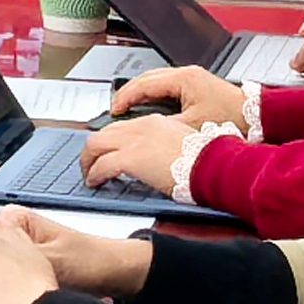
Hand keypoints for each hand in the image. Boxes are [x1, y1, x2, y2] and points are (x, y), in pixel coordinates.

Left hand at [81, 114, 203, 197]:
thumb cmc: (208, 159)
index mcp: (156, 122)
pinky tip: (95, 182)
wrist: (215, 164)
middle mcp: (141, 127)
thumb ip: (166, 145)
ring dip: (89, 160)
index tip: (108, 150)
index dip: (111, 140)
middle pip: (104, 133)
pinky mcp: (131, 158)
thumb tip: (159, 159)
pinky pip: (102, 165)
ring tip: (89, 173)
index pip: (123, 127)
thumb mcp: (184, 144)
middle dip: (93, 149)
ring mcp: (134, 141)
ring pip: (96, 145)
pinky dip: (94, 174)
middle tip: (91, 161)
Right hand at [108, 64, 243, 126]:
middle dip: (129, 93)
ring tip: (130, 107)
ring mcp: (192, 77)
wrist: (259, 117)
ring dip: (141, 92)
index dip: (125, 97)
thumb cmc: (233, 119)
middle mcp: (187, 73)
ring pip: (156, 80)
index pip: (144, 84)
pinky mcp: (197, 84)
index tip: (115, 110)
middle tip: (117, 109)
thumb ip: (166, 127)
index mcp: (184, 79)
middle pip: (147, 78)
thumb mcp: (192, 127)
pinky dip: (154, 94)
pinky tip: (151, 106)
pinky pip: (167, 85)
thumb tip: (145, 130)